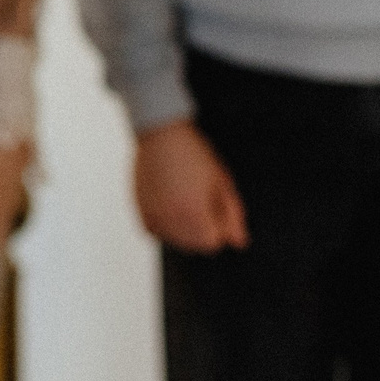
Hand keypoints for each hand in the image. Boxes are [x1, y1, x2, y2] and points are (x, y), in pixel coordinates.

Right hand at [132, 118, 247, 252]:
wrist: (161, 134)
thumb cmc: (193, 154)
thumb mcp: (221, 182)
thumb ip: (232, 216)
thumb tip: (239, 242)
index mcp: (195, 215)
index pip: (213, 243)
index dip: (218, 225)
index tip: (216, 204)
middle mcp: (171, 221)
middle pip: (194, 246)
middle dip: (202, 229)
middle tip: (200, 197)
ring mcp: (153, 217)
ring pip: (175, 240)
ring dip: (183, 228)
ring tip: (184, 197)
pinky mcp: (140, 212)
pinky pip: (155, 231)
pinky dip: (164, 223)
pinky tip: (169, 202)